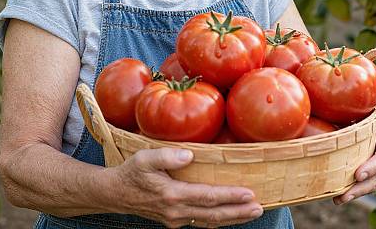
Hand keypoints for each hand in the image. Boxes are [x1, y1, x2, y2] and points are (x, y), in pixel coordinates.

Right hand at [111, 147, 263, 227]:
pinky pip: (201, 221)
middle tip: (259, 208)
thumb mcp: (145, 158)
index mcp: (172, 195)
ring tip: (251, 212)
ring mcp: (176, 219)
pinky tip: (227, 213)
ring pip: (210, 221)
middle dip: (239, 212)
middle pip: (214, 215)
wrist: (115, 193)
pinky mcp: (174, 220)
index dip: (230, 197)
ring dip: (232, 217)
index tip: (249, 194)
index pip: (208, 197)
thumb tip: (190, 155)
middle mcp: (177, 212)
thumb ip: (168, 156)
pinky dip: (218, 218)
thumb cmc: (131, 172)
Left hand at [333, 93, 375, 204]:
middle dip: (361, 187)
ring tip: (338, 199)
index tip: (359, 174)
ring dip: (354, 193)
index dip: (373, 167)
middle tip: (345, 194)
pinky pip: (361, 182)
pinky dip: (349, 189)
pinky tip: (335, 195)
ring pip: (368, 184)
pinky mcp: (369, 170)